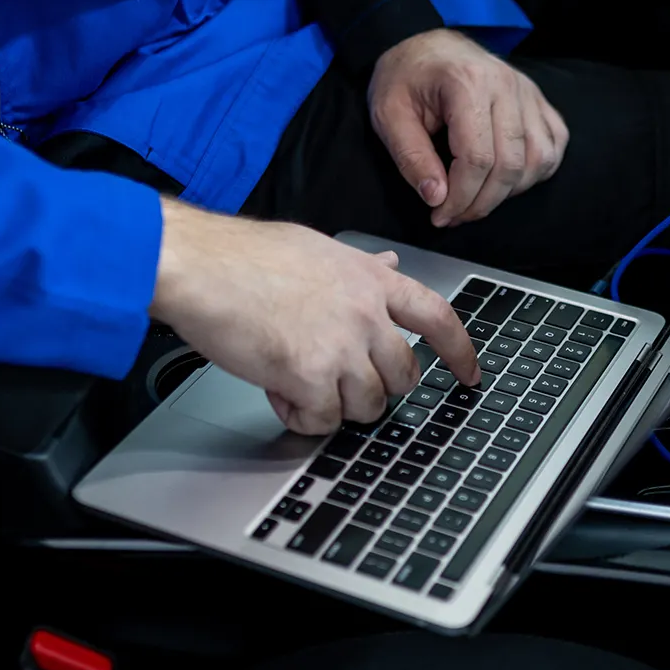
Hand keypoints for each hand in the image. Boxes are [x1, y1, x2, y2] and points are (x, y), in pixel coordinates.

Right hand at [149, 197, 480, 434]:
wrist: (200, 266)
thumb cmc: (242, 257)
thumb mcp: (316, 248)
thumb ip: (358, 268)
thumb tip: (389, 267)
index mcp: (371, 279)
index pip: (439, 317)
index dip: (460, 352)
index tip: (469, 374)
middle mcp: (365, 313)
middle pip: (404, 376)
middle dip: (377, 388)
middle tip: (339, 382)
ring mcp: (341, 345)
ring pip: (368, 405)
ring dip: (336, 405)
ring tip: (299, 381)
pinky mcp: (310, 376)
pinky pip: (324, 421)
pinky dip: (303, 417)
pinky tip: (279, 392)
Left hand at [369, 28, 567, 227]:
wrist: (426, 43)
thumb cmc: (405, 76)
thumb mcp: (389, 114)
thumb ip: (411, 157)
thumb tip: (437, 198)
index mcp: (467, 84)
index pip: (477, 158)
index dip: (461, 197)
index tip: (440, 215)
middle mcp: (506, 85)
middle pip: (510, 164)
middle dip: (482, 202)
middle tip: (455, 215)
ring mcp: (527, 92)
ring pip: (538, 158)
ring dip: (510, 191)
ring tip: (478, 198)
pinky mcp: (537, 99)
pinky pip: (554, 143)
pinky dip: (536, 169)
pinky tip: (508, 178)